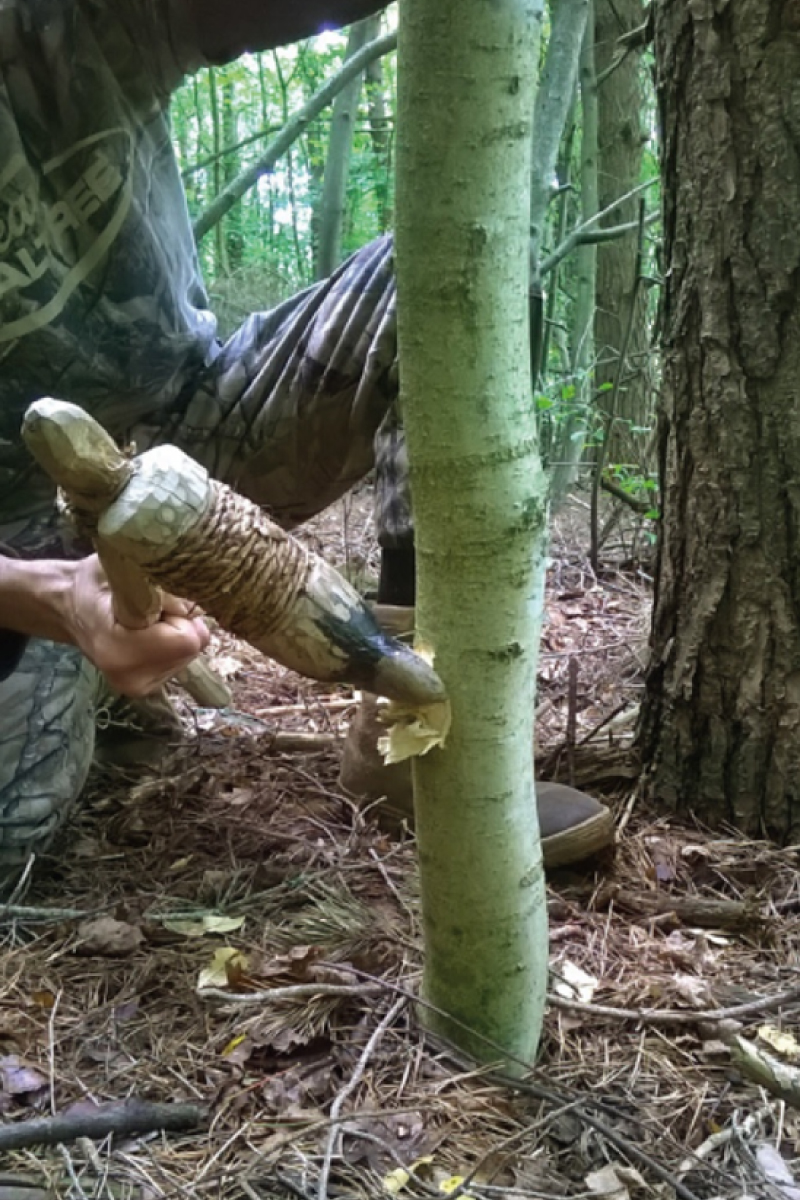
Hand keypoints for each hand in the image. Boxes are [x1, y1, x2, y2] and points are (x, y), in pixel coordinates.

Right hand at [67, 557, 210, 696]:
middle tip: (148, 611)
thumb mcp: (124, 569)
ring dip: (174, 634)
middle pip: (192, 648)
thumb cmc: (95, 584)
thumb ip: (160, 586)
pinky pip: (179, 661)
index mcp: (119, 651)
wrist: (70, 608)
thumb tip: (193, 605)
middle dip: (179, 623)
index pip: (186, 640)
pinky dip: (169, 645)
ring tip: (144, 623)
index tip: (155, 601)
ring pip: (189, 654)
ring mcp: (136, 687)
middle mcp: (128, 678)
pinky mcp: (143, 688)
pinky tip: (145, 637)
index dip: (179, 613)